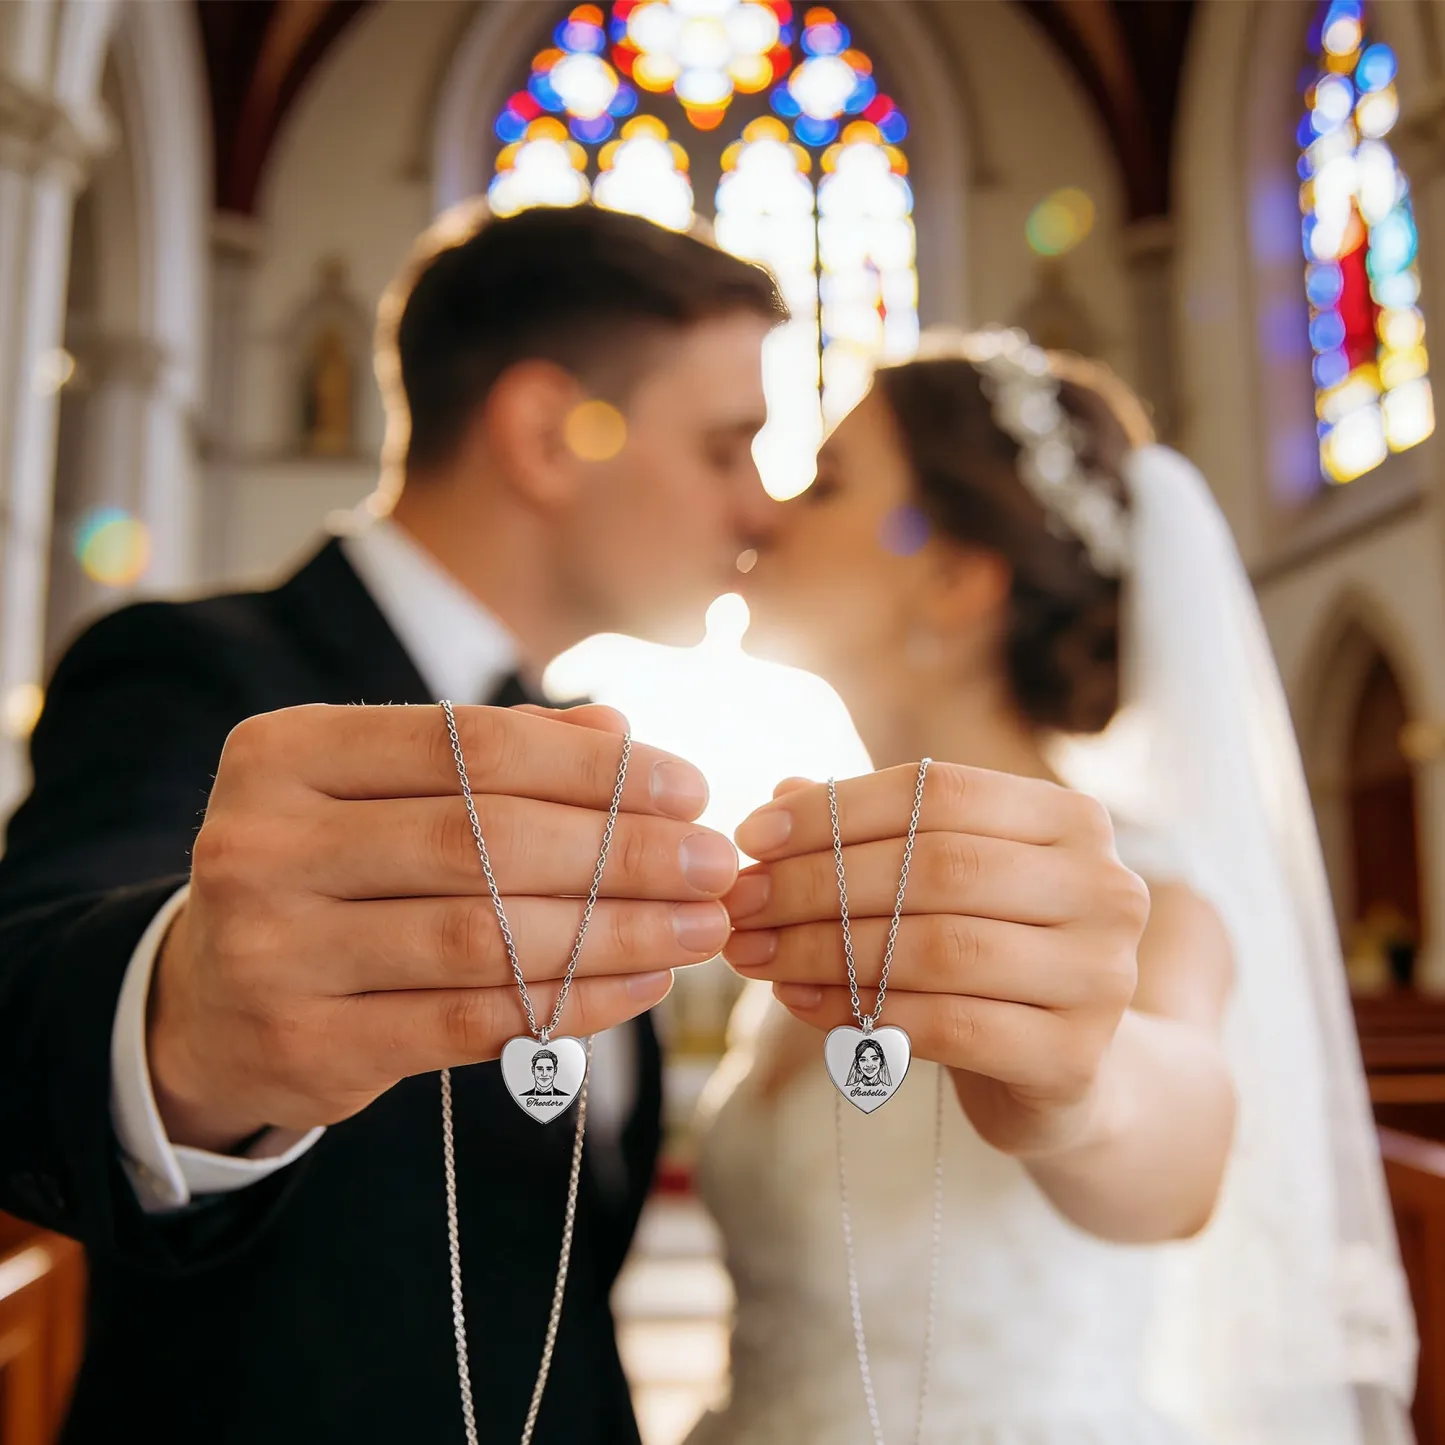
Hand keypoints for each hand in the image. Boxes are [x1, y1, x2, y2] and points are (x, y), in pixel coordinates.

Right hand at [149, 703, 736, 1150]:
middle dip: (623, 852)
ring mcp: (273, 952)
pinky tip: (642, 982)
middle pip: (484, 840)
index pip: (471, 745)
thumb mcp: (386, 793)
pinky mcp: (305, 1045)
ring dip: (616, 932)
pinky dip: (572, 1003)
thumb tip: (622, 732)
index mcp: (286, 753)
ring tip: (700, 926)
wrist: (210, 1000)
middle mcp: (262, 845)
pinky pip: (471, 1022)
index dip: (596, 768)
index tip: (689, 787)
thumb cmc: (332, 872)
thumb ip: (494, 757)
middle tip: (714, 863)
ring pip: (485, 937)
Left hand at [723, 764, 1149, 1155]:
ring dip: (825, 951)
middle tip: (741, 904)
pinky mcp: (1074, 1057)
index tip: (751, 835)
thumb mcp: (933, 882)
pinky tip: (799, 1003)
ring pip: (939, 949)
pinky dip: (862, 1013)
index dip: (838, 808)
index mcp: (1072, 820)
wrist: (1062, 1073)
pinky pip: (948, 1026)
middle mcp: (1105, 887)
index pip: (941, 791)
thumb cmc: (984, 953)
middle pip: (939, 867)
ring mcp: (1101, 976)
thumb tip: (779, 792)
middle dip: (820, 884)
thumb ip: (870, 833)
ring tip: (755, 954)